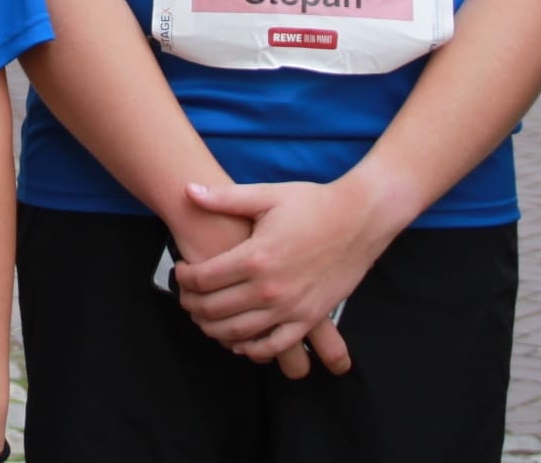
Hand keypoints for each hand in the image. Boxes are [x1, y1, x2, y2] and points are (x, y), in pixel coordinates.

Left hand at [170, 178, 383, 377]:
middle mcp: (270, 288)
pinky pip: (273, 346)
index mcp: (256, 256)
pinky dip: (250, 349)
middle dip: (192, 305)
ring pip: (238, 332)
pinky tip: (238, 340)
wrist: (360, 218)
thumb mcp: (267, 195)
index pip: (204, 278)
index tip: (180, 271)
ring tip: (204, 318)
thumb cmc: (314, 203)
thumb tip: (188, 191)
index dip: (184, 278)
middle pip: (214, 309)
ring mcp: (290, 307)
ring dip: (213, 329)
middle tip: (185, 297)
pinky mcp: (309, 318)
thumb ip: (225, 198)